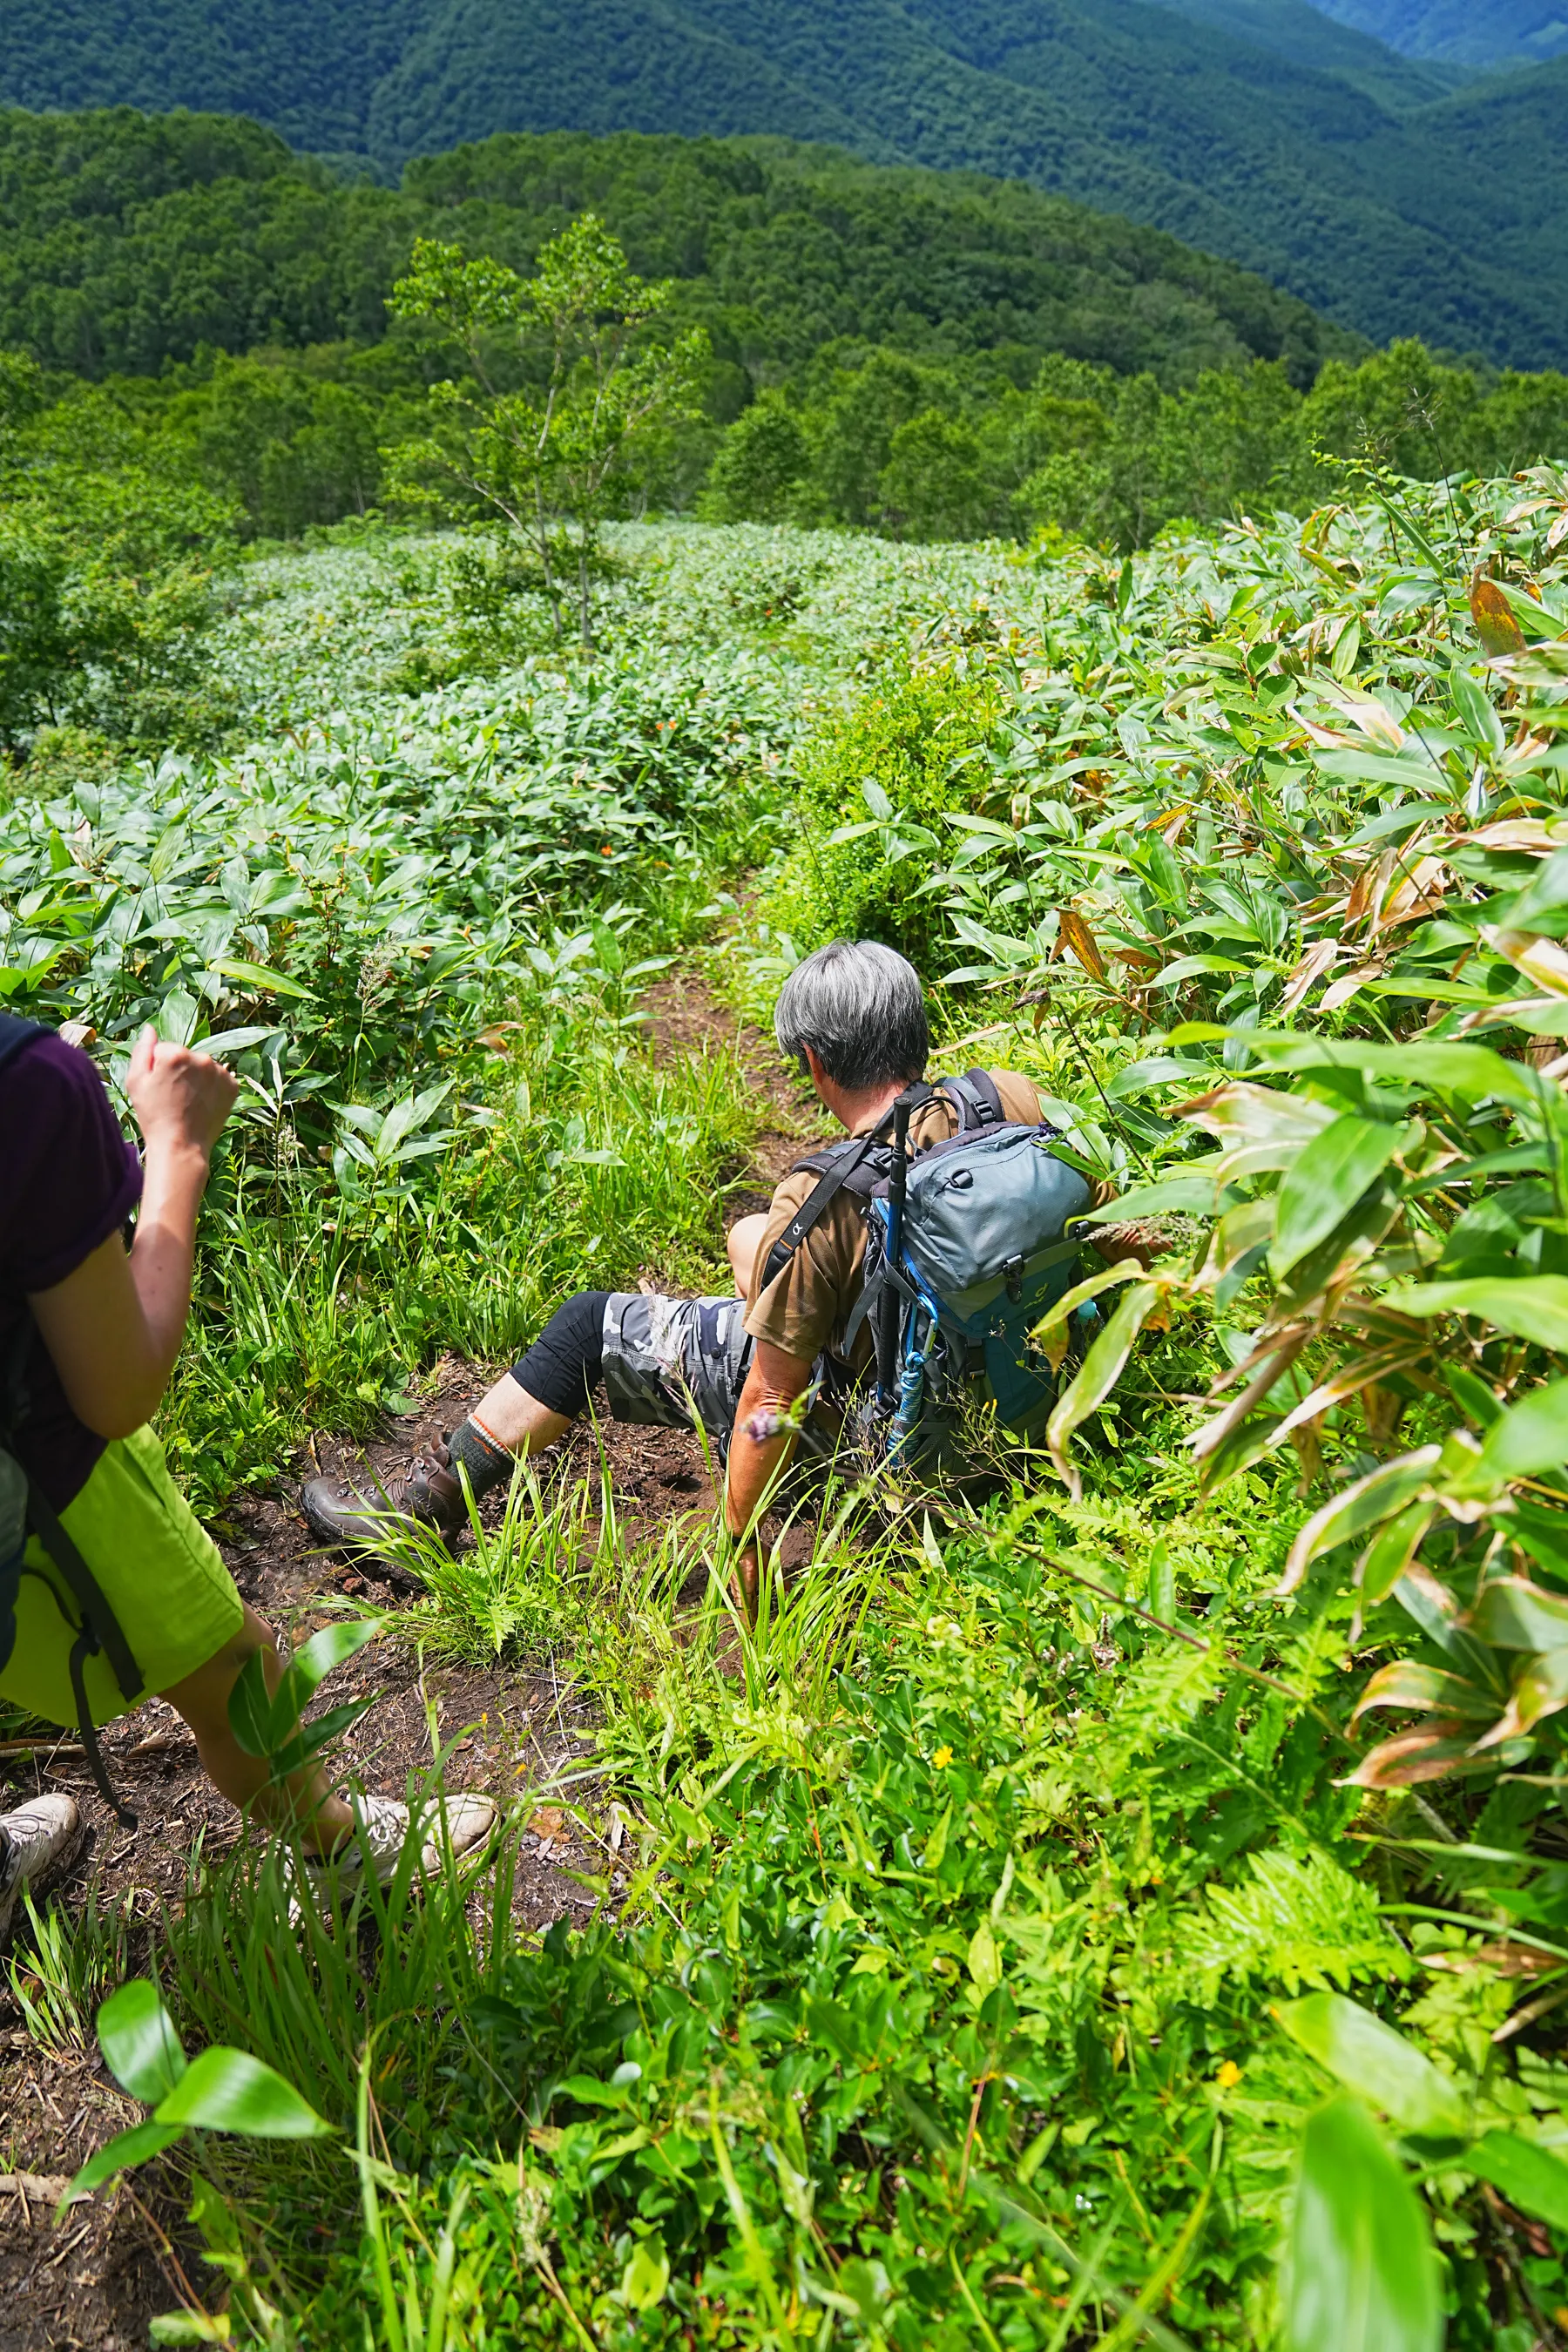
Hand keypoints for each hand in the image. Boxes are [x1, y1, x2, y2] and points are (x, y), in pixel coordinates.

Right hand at [126, 1026, 238, 1158]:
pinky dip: (211, 1088)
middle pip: (186, 1056)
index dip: (158, 1067)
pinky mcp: (233, 1085)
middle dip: (179, 1070)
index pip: (165, 1049)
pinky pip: (218, 1078)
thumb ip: (142, 1051)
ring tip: (188, 1101)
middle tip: (173, 1096)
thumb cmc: (153, 1115)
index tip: (159, 1086)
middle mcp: (202, 1057)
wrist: (181, 1146)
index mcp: (176, 1053)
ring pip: (203, 1067)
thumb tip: (149, 1028)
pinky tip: (202, 1103)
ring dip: (196, 1078)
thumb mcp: (136, 1081)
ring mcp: (220, 1072)